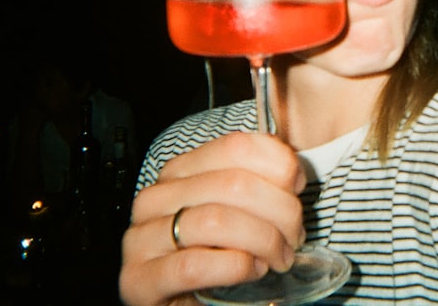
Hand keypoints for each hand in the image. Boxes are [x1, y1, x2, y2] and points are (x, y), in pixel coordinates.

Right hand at [119, 132, 306, 305]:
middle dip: (280, 211)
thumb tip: (293, 172)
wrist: (180, 305)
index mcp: (179, 172)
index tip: (297, 187)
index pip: (235, 146)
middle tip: (294, 236)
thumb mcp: (236, 211)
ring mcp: (142, 238)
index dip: (278, 164)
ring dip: (263, 240)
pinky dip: (235, 266)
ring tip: (279, 257)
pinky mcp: (140, 279)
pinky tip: (252, 269)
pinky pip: (194, 264)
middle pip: (233, 184)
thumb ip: (258, 183)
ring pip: (216, 221)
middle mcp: (156, 198)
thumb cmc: (213, 257)